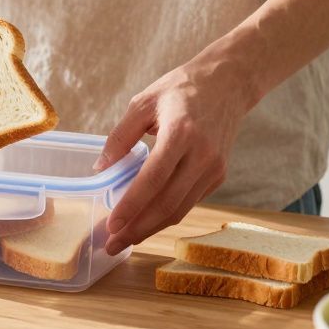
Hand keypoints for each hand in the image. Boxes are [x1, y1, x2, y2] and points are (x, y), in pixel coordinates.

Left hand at [94, 53, 259, 254]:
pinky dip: (165, 214)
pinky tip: (144, 221)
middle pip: (168, 204)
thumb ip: (120, 136)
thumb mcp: (143, 103)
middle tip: (111, 245)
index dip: (132, 205)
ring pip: (180, 209)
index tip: (111, 224)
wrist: (228, 83)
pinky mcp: (218, 175)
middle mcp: (202, 155)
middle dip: (137, 229)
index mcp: (181, 133)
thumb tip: (100, 169)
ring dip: (150, 228)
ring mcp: (214, 168)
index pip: (153, 179)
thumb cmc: (181, 89)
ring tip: (123, 240)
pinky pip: (188, 201)